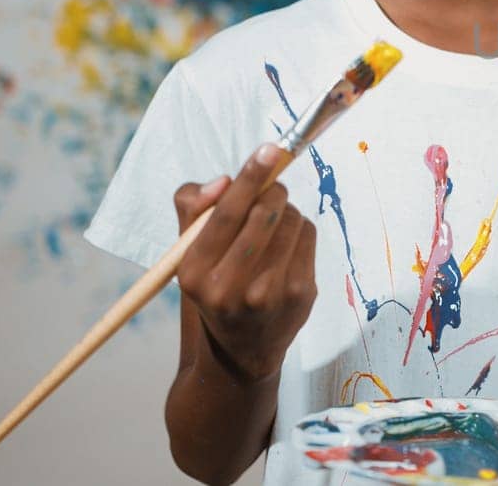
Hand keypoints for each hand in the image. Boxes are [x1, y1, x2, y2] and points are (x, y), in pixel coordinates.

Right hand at [174, 143, 317, 382]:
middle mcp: (229, 288)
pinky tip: (285, 246)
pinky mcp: (301, 294)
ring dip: (286, 210)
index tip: (270, 149)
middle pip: (266, 212)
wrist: (242, 348)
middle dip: (273, 189)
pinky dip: (299, 229)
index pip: (226, 214)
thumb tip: (223, 182)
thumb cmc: (214, 283)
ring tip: (273, 226)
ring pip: (292, 220)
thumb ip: (194, 207)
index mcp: (194, 272)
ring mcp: (269, 294)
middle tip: (271, 187)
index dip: (250, 177)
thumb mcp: (189, 251)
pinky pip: (309, 236)